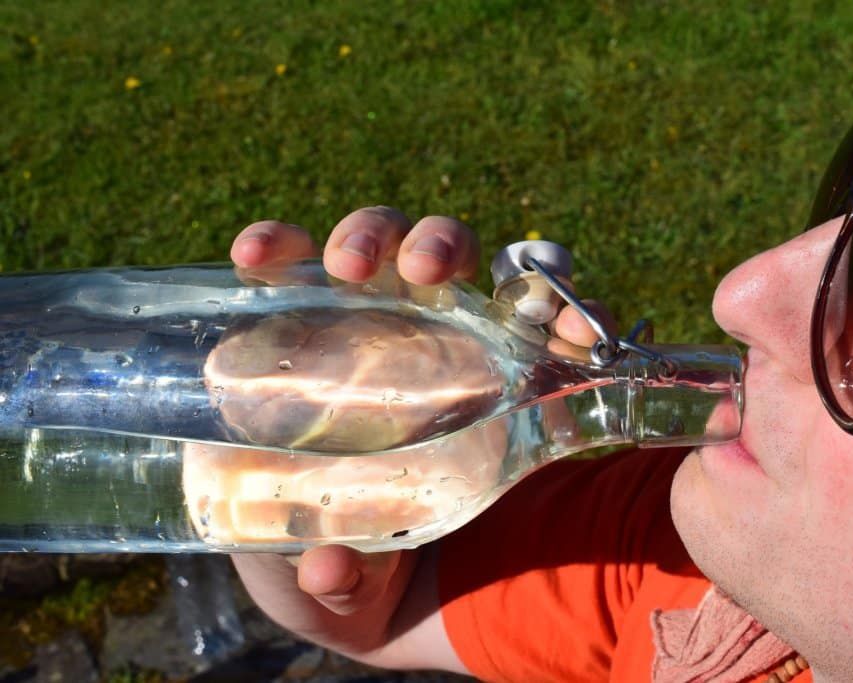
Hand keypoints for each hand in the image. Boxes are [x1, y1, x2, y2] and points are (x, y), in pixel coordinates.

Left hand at [228, 207, 614, 667]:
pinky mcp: (526, 375)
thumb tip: (331, 567)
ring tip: (436, 272)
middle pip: (380, 250)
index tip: (256, 256)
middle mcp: (389, 336)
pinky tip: (574, 331)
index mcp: (318, 367)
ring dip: (445, 244)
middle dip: (371, 236)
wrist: (434, 600)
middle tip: (357, 269)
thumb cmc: (350, 573)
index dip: (274, 251)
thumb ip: (321, 580)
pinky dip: (571, 311)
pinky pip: (552, 324)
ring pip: (458, 259)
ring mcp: (460, 347)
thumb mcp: (322, 588)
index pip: (288, 283)